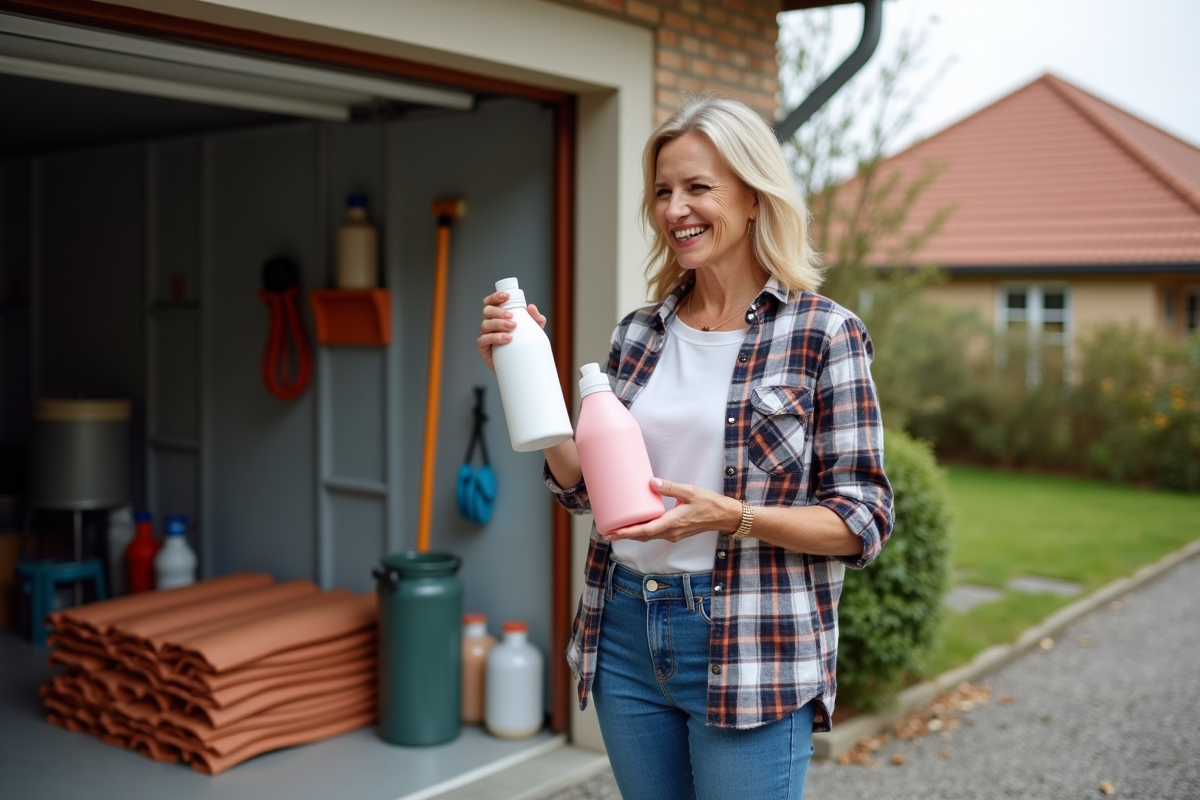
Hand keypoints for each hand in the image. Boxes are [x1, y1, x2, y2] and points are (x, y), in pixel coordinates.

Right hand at [476, 291, 545, 372]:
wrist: (522, 367)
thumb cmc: (526, 345)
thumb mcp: (535, 330)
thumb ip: (536, 318)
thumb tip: (531, 307)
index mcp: (497, 316)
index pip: (491, 302)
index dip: (495, 297)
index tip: (506, 297)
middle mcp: (489, 324)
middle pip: (487, 311)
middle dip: (498, 312)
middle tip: (512, 318)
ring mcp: (485, 335)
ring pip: (485, 324)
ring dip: (498, 324)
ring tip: (512, 328)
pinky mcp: (483, 348)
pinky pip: (483, 340)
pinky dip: (495, 337)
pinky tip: (506, 339)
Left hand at [605, 478, 740, 542]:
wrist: (725, 516)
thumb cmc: (710, 504)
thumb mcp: (690, 491)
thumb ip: (670, 487)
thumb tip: (652, 482)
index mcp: (672, 523)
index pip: (645, 531)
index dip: (627, 532)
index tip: (613, 532)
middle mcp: (671, 532)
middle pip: (643, 536)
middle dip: (624, 535)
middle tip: (607, 532)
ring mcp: (673, 534)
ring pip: (649, 536)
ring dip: (633, 534)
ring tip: (617, 529)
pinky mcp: (676, 532)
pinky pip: (656, 534)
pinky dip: (643, 532)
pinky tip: (637, 524)